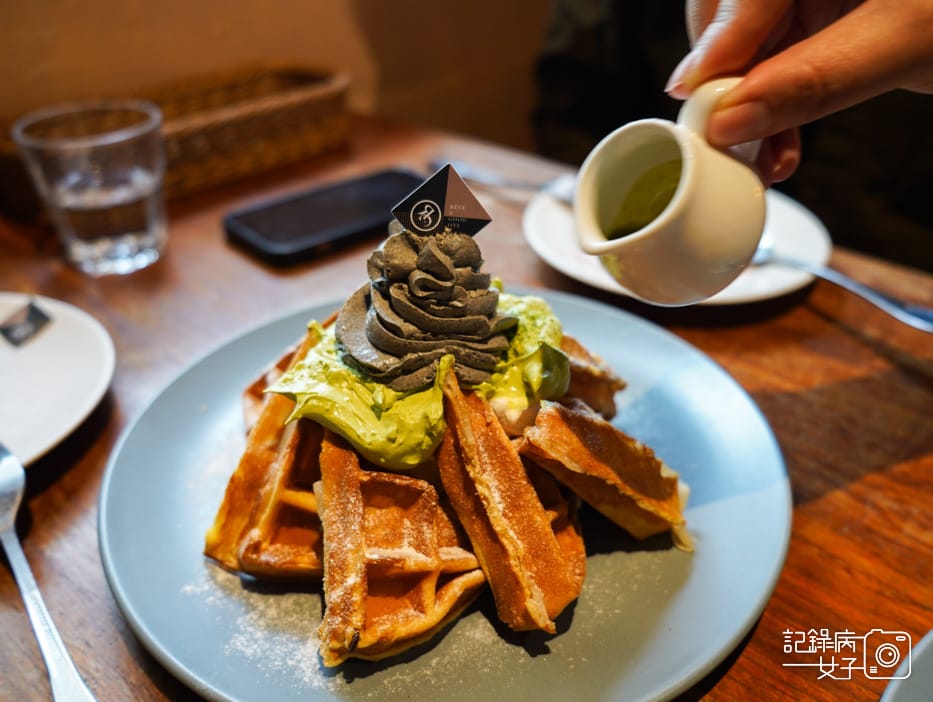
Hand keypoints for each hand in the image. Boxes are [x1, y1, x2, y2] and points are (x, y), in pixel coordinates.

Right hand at [666, 0, 932, 183]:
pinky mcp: (822, 15)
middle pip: (729, 11)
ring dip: (744, 103)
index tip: (700, 101)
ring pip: (746, 41)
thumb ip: (815, 79)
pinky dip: (770, 104)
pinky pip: (773, 56)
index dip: (717, 44)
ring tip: (757, 152)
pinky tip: (777, 141)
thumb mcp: (909, 42)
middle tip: (726, 130)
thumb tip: (732, 117)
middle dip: (724, 78)